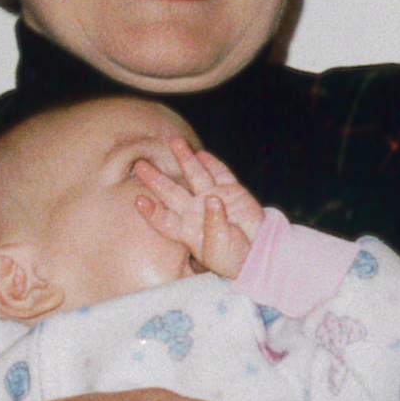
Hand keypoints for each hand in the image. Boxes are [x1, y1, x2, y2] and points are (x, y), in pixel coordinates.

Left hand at [133, 140, 263, 281]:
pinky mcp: (232, 191)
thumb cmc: (235, 259)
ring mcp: (213, 199)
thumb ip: (214, 224)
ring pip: (194, 175)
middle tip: (140, 165)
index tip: (138, 200)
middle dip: (156, 179)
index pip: (165, 220)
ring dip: (184, 159)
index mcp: (187, 230)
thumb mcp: (220, 248)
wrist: (261, 253)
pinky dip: (212, 164)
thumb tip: (213, 199)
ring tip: (174, 142)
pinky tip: (201, 154)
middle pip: (171, 192)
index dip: (152, 211)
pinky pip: (219, 173)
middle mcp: (195, 212)